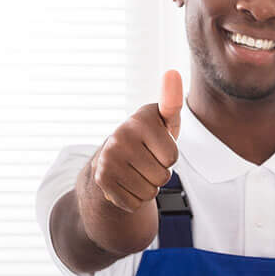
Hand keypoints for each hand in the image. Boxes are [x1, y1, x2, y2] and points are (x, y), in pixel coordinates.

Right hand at [90, 70, 184, 209]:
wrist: (110, 162)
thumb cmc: (146, 141)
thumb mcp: (163, 122)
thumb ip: (171, 102)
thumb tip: (172, 72)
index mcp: (140, 119)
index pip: (172, 157)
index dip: (168, 157)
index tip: (155, 146)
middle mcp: (120, 135)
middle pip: (163, 176)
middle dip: (159, 174)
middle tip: (145, 162)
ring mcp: (109, 159)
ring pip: (150, 192)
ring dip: (148, 187)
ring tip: (136, 172)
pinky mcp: (102, 181)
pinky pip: (135, 203)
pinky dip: (134, 199)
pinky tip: (125, 183)